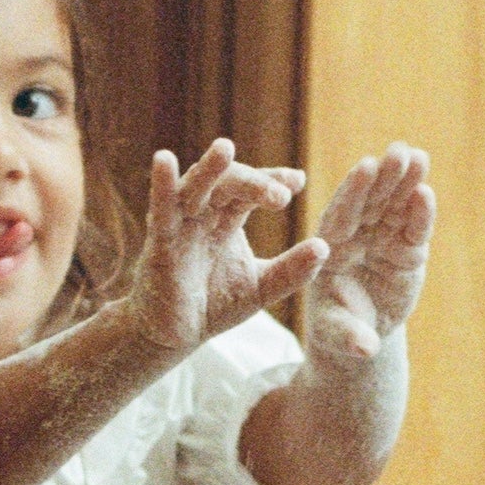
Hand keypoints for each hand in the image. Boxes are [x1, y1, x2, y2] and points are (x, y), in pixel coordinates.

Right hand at [122, 139, 329, 359]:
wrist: (173, 337)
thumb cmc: (213, 305)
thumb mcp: (261, 288)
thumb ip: (291, 270)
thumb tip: (325, 247)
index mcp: (226, 220)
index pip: (251, 190)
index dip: (273, 181)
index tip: (298, 181)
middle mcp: (203, 215)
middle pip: (228, 184)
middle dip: (253, 183)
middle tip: (280, 194)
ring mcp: (180, 226)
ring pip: (196, 188)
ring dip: (211, 169)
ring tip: (225, 147)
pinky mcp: (160, 243)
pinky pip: (161, 210)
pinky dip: (162, 185)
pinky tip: (163, 159)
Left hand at [303, 142, 434, 366]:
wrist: (358, 333)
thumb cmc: (337, 329)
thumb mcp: (336, 334)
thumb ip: (349, 336)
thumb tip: (367, 349)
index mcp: (329, 247)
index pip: (341, 214)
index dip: (354, 191)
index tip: (366, 168)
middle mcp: (354, 237)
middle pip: (370, 202)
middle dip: (385, 177)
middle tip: (399, 150)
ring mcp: (381, 240)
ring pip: (394, 207)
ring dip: (406, 182)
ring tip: (419, 156)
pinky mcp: (405, 249)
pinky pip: (413, 228)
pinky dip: (421, 211)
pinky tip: (426, 189)